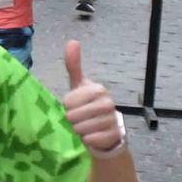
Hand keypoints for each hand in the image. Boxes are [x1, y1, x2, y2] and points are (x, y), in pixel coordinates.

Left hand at [62, 41, 124, 156]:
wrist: (105, 131)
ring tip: (84, 128)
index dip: (66, 107)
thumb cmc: (88, 106)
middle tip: (78, 119)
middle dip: (72, 120)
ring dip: (78, 131)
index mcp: (99, 89)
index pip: (68, 101)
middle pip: (74, 116)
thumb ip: (74, 65)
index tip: (73, 107)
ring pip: (82, 129)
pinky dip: (87, 140)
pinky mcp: (114, 136)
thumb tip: (72, 41)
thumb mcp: (79, 86)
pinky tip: (91, 136)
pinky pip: (91, 140)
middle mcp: (108, 103)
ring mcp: (113, 120)